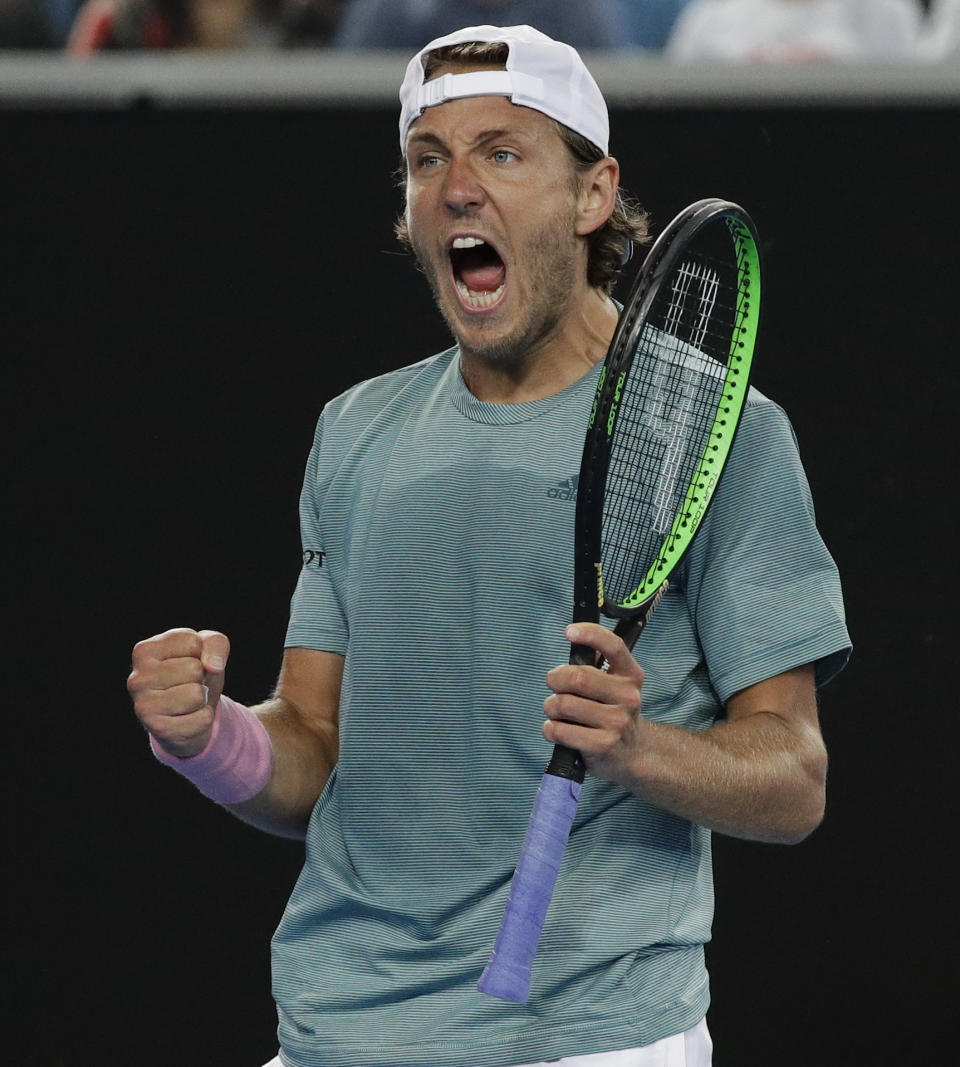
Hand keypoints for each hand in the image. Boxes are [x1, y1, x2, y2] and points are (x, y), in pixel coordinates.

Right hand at [127, 628, 229, 757]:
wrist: (189, 715)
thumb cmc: (195, 675)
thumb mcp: (206, 650)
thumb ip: (216, 643)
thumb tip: (213, 666)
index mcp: (144, 651)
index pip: (192, 642)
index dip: (201, 653)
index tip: (189, 662)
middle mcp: (137, 679)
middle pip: (194, 669)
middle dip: (201, 677)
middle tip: (189, 685)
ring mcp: (144, 706)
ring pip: (197, 694)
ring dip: (202, 697)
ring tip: (188, 700)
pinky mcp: (159, 730)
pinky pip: (202, 718)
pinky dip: (203, 717)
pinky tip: (187, 717)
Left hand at [543, 623, 648, 789]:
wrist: (634, 754)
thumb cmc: (614, 711)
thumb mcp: (615, 686)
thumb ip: (598, 665)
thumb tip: (574, 638)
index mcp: (631, 675)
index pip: (614, 646)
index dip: (590, 634)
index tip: (568, 632)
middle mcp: (628, 697)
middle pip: (577, 677)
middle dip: (555, 679)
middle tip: (554, 685)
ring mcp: (616, 723)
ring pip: (563, 704)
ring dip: (550, 706)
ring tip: (557, 711)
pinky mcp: (602, 745)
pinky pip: (559, 730)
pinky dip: (550, 729)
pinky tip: (557, 730)